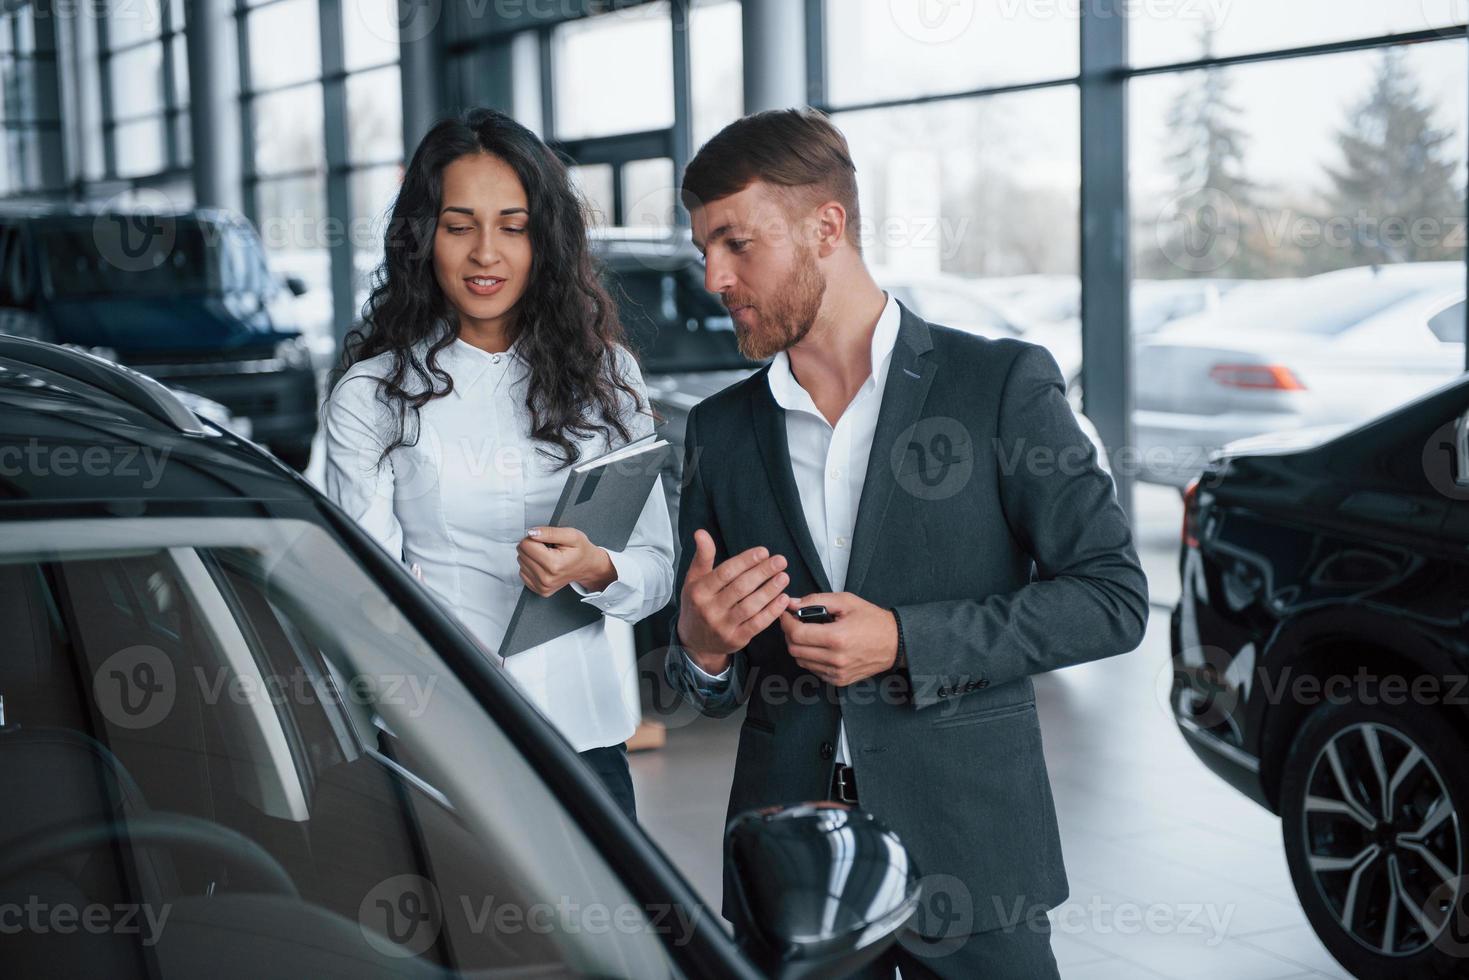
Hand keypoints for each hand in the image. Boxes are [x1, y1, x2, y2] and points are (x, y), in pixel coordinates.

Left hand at [517, 526, 616, 596]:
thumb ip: (550, 532)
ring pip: (521, 563)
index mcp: (554, 564)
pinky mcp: (540, 590)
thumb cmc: (581, 551)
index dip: (534, 537)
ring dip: (532, 556)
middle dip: (532, 546)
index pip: (526, 545)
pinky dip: (531, 566)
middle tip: (548, 547)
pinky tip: (544, 564)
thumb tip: (531, 533)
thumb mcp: (571, 535)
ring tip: (548, 556)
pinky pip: (523, 573)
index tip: (545, 539)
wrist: (588, 567)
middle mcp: (546, 578)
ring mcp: (543, 586)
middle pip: (521, 554)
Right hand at [676, 529, 791, 673]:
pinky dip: (772, 612)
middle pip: (740, 588)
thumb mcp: (694, 580)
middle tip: (780, 561)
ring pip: (750, 606)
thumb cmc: (697, 604)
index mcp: (699, 591)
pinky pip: (757, 624)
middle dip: (762, 572)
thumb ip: (702, 557)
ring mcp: (723, 626)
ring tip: (784, 577)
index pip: (725, 573)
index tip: (764, 551)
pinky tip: (783, 599)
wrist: (695, 641)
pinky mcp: (736, 639)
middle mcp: (709, 609)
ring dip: (770, 591)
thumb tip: (701, 532)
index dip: (745, 561)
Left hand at [780, 592, 897, 686]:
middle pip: (794, 649)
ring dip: (798, 646)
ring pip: (801, 661)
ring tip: (808, 633)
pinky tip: (819, 646)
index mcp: (837, 638)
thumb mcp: (846, 601)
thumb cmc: (872, 619)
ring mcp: (837, 673)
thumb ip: (816, 600)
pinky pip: (813, 670)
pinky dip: (810, 658)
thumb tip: (791, 602)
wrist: (895, 642)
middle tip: (795, 622)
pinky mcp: (839, 680)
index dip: (786, 622)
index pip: (796, 634)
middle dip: (789, 634)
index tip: (786, 613)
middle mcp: (836, 659)